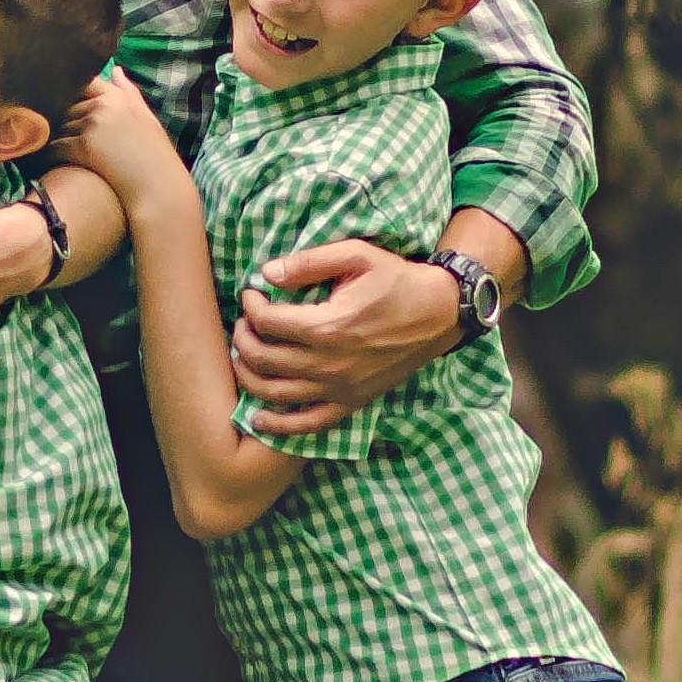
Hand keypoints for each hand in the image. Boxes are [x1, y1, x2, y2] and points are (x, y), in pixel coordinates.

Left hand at [55, 69, 189, 213]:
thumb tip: (116, 70)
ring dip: (55, 139)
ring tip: (52, 152)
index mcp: (119, 97)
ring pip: (59, 126)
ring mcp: (93, 124)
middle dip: (62, 122)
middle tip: (55, 136)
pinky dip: (51, 156)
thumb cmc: (155, 156)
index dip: (73, 97)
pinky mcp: (83, 146)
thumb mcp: (147, 119)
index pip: (85, 84)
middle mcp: (104, 106)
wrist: (158, 188)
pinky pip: (56, 146)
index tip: (68, 110)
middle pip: (68, 107)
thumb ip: (129, 93)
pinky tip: (51, 165)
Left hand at [231, 240, 459, 434]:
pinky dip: (277, 425)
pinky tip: (257, 417)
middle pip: (262, 357)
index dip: (250, 306)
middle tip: (243, 323)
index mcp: (326, 326)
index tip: (251, 295)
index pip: (266, 321)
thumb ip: (309, 262)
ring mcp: (338, 388)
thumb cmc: (397, 280)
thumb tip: (266, 273)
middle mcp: (327, 363)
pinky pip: (306, 424)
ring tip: (243, 356)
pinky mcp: (350, 402)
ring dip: (247, 375)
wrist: (439, 312)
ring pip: (273, 392)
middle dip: (242, 337)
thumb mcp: (357, 256)